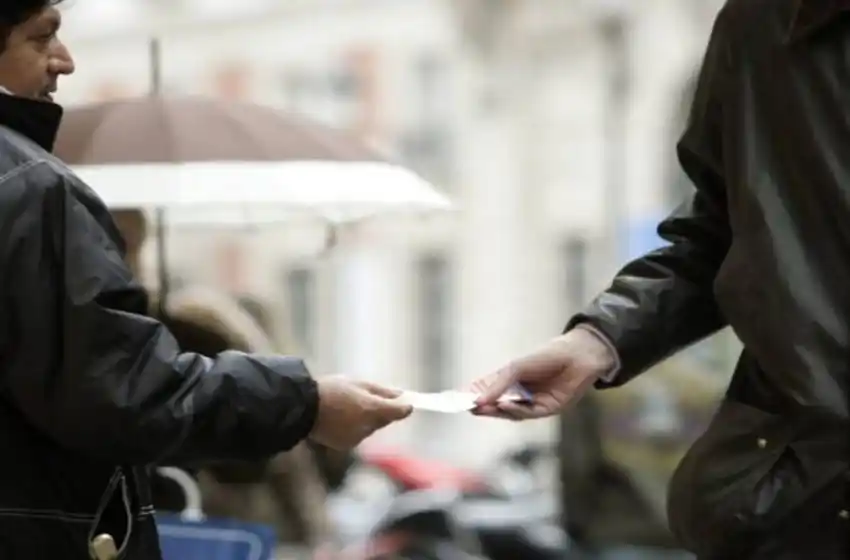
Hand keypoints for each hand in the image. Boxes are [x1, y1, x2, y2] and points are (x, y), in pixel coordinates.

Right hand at [309, 376, 411, 449]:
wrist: (303, 408)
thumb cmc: (331, 389)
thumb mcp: (358, 383)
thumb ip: (381, 391)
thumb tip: (400, 395)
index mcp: (373, 409)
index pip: (400, 411)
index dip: (406, 406)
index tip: (408, 402)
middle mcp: (368, 427)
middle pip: (385, 419)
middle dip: (382, 411)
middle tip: (368, 398)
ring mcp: (357, 438)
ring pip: (371, 428)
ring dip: (367, 420)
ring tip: (348, 407)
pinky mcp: (346, 445)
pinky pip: (358, 435)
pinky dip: (354, 428)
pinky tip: (340, 418)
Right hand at [471, 327, 614, 419]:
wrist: (577, 356)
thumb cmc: (545, 356)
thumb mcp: (515, 368)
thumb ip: (498, 385)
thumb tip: (479, 402)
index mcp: (511, 381)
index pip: (487, 392)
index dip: (472, 395)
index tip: (455, 399)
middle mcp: (520, 394)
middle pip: (497, 405)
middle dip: (482, 407)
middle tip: (466, 408)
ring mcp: (533, 403)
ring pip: (510, 413)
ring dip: (495, 411)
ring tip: (480, 407)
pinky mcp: (547, 409)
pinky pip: (527, 414)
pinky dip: (514, 411)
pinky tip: (504, 406)